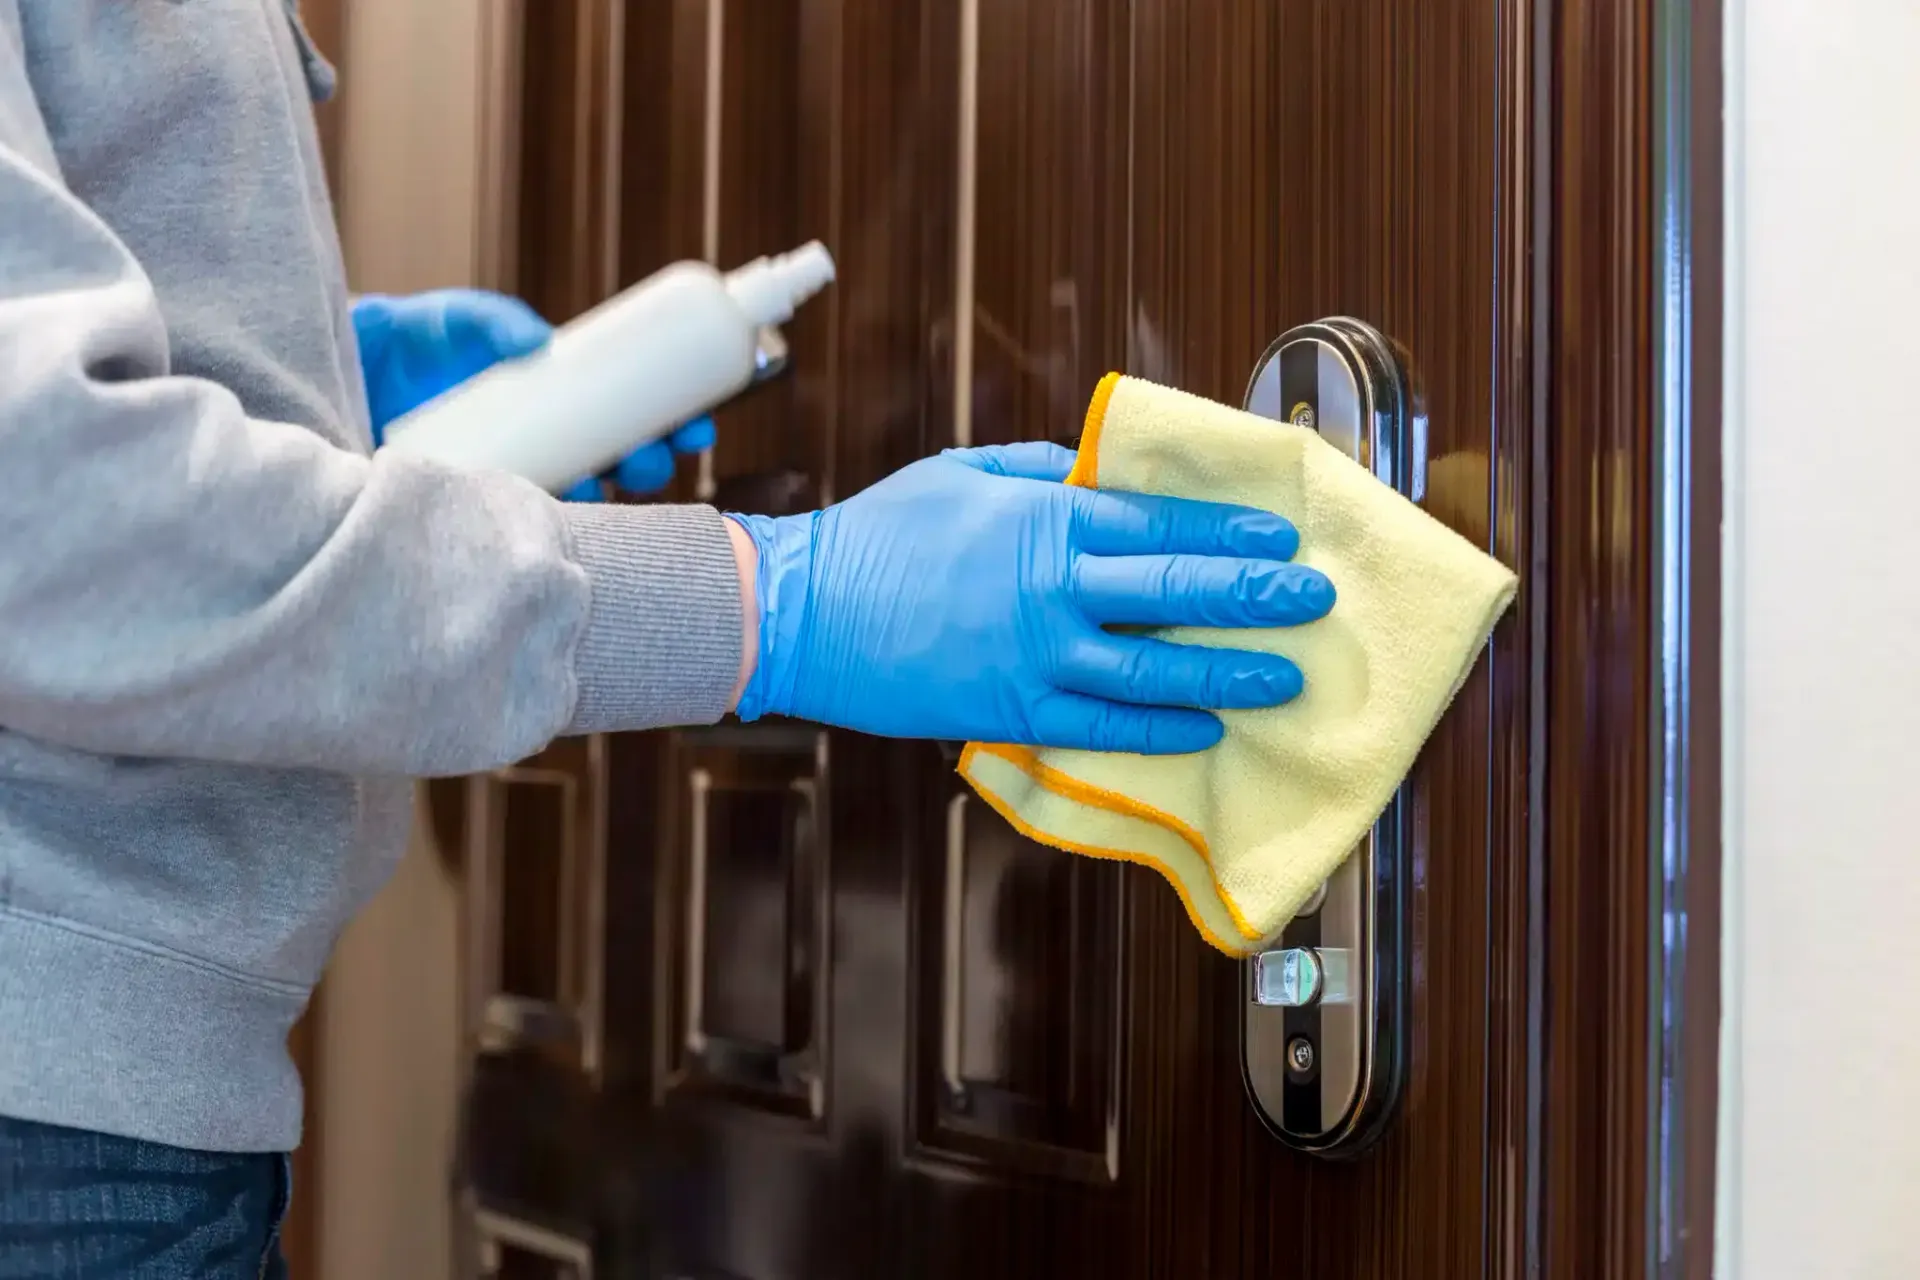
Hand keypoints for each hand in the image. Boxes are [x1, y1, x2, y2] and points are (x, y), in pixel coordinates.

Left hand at [353, 290, 711, 498]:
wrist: (300, 397)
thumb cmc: (373, 353)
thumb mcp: (431, 325)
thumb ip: (481, 322)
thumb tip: (539, 342)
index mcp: (531, 396)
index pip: (613, 409)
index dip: (662, 417)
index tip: (699, 423)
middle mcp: (528, 442)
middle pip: (608, 455)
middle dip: (652, 454)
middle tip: (672, 450)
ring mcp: (501, 481)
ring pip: (579, 493)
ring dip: (617, 485)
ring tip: (634, 473)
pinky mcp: (470, 516)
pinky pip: (528, 528)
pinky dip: (560, 527)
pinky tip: (575, 518)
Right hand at [726, 442, 1335, 754]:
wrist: (803, 614)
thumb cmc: (879, 536)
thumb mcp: (963, 473)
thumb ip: (1042, 470)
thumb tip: (1102, 472)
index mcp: (1046, 519)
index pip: (1162, 524)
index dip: (1229, 532)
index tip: (1281, 537)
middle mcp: (1055, 588)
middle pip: (1178, 592)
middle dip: (1257, 595)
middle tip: (1314, 600)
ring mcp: (1038, 657)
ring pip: (1157, 669)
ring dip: (1229, 672)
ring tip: (1286, 677)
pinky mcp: (1013, 713)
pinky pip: (1104, 727)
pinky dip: (1159, 730)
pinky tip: (1205, 731)